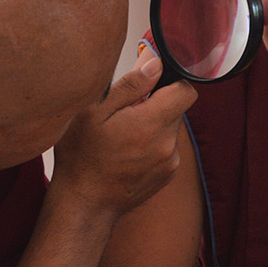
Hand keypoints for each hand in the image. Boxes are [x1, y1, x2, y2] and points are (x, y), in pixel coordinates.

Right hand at [51, 54, 196, 218]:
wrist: (84, 204)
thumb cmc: (81, 157)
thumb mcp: (94, 112)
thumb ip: (130, 85)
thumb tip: (154, 62)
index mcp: (151, 124)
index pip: (186, 90)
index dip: (170, 81)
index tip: (148, 85)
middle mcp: (168, 144)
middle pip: (177, 108)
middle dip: (156, 103)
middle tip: (125, 112)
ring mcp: (170, 162)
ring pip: (170, 128)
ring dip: (153, 124)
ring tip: (123, 135)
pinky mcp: (167, 175)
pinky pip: (166, 148)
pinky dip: (151, 144)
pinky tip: (127, 152)